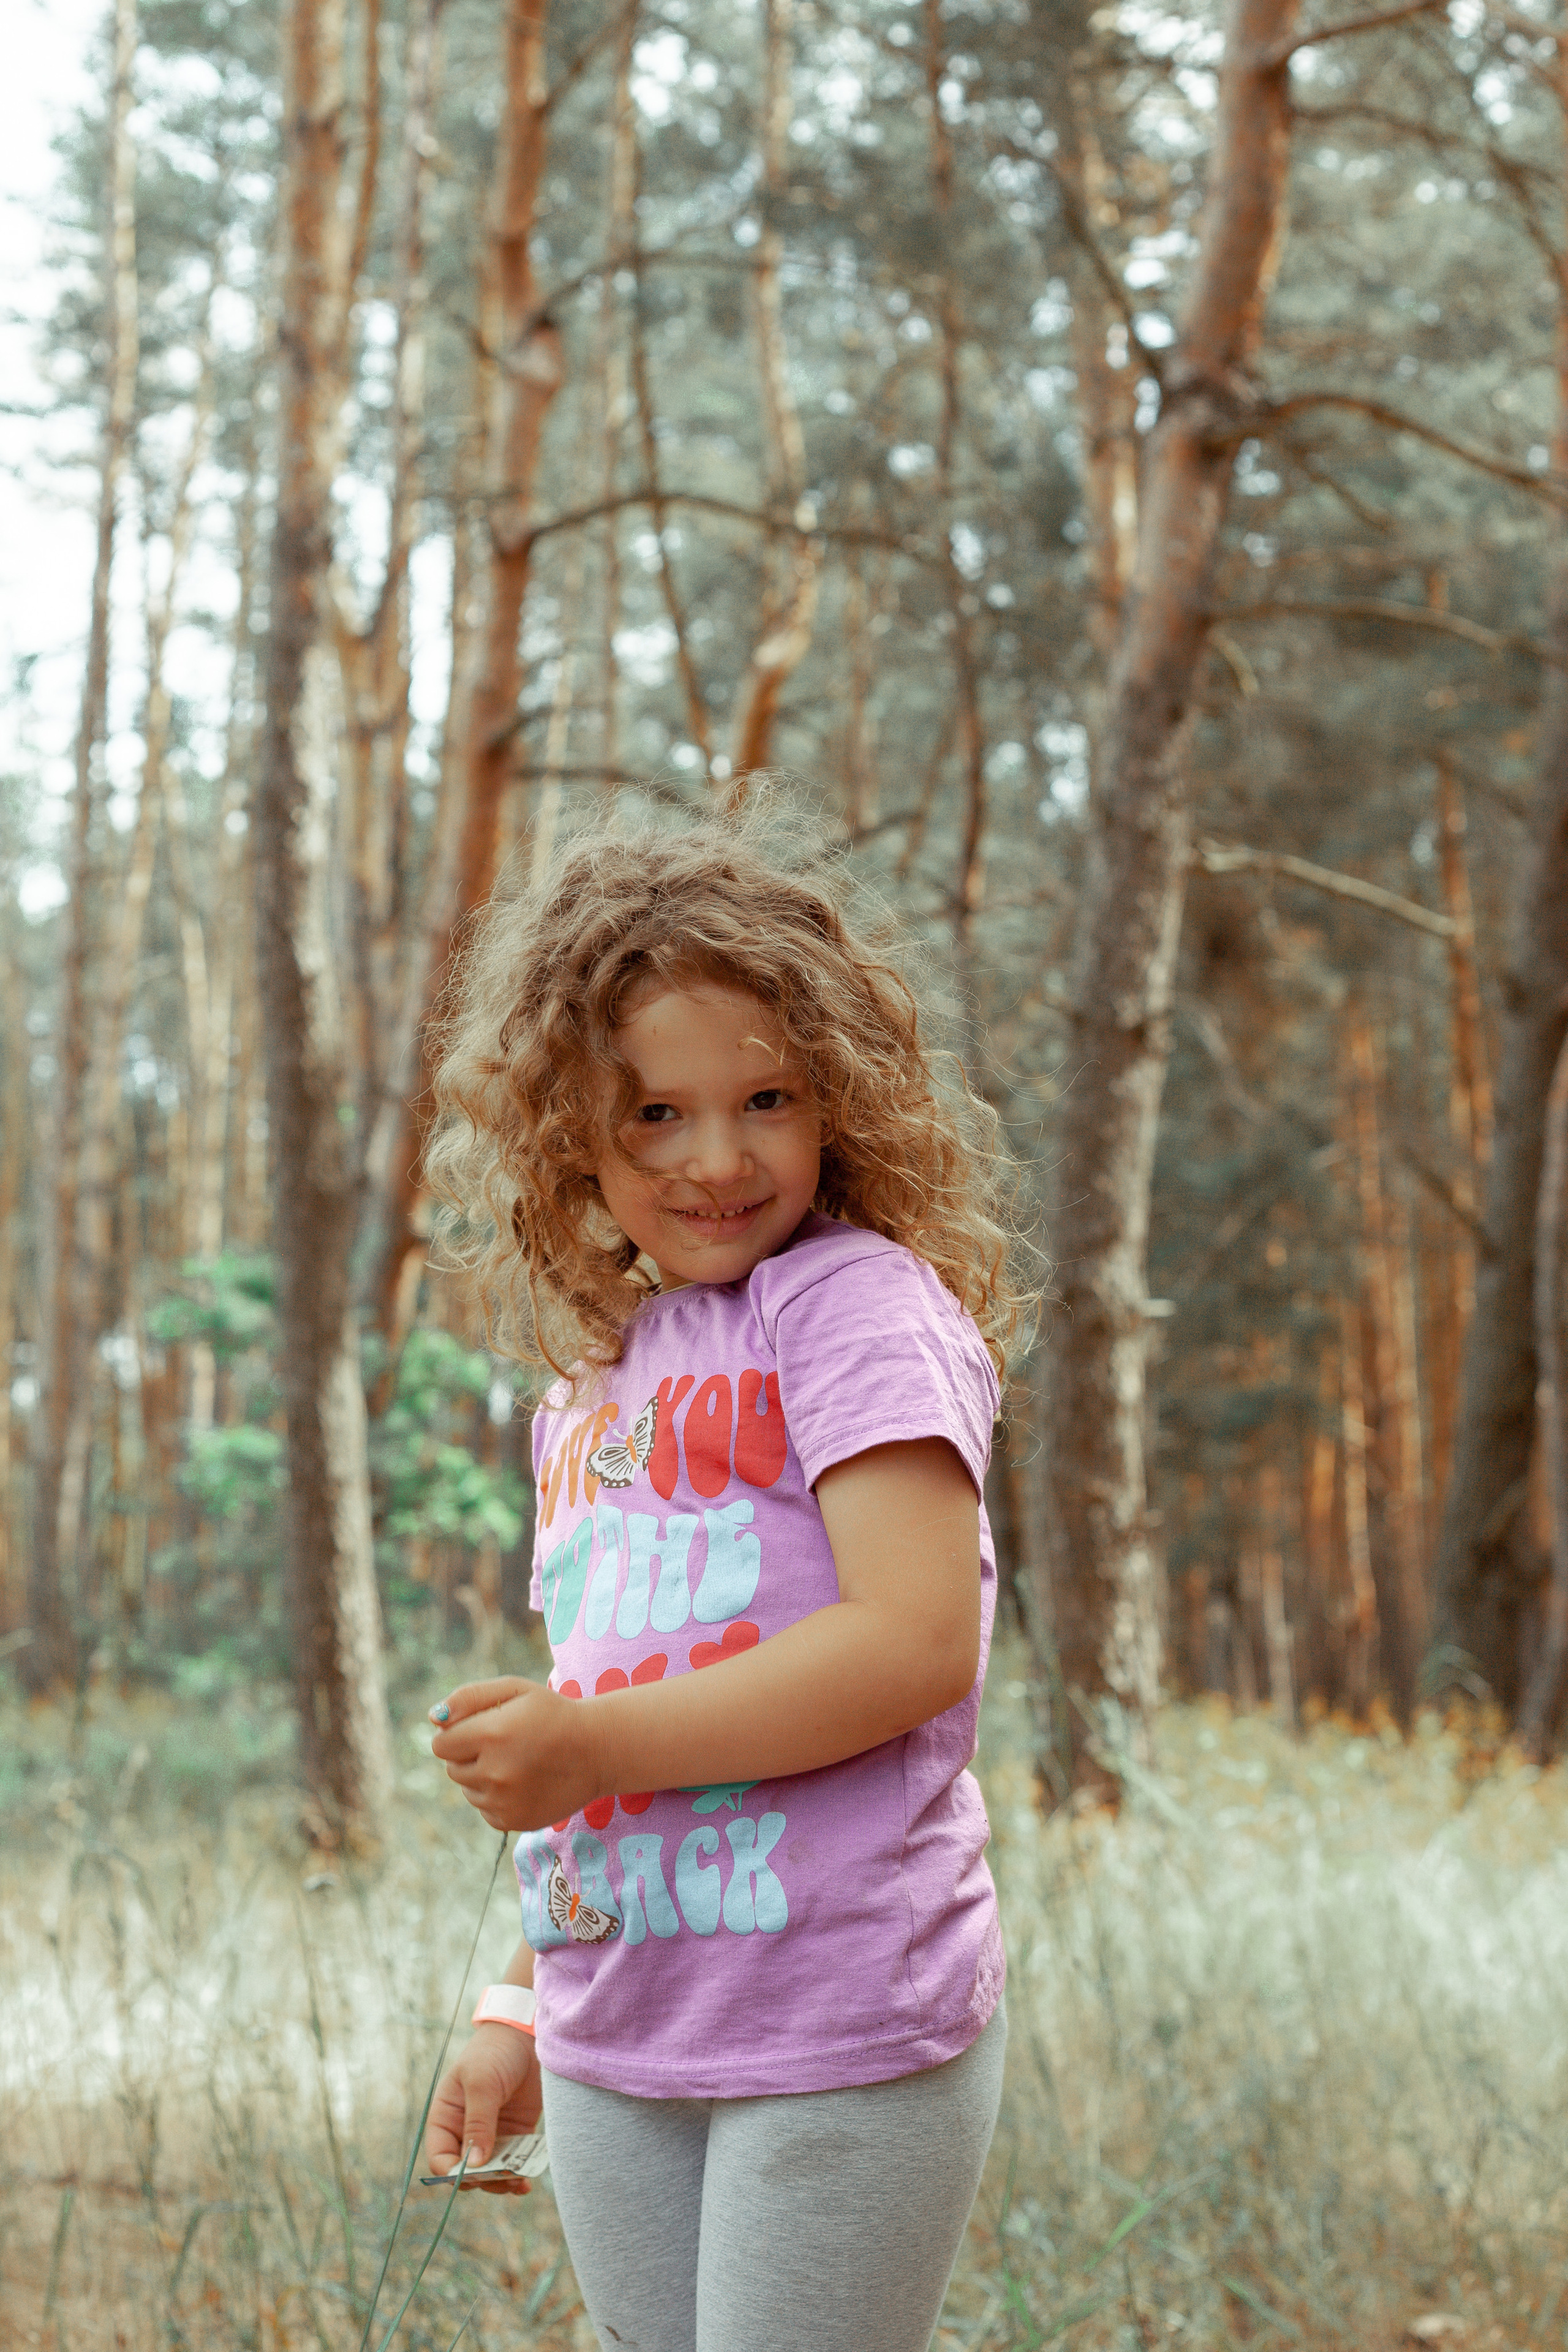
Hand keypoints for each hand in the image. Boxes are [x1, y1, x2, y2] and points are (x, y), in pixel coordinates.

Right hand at [425, 2024, 541, 2196]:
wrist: (527, 2035)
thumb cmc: (494, 2053)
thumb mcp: (481, 2083)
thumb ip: (477, 2124)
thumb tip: (474, 2166)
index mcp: (445, 2118)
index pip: (441, 2158)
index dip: (453, 2173)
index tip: (474, 2176)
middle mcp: (465, 2131)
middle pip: (466, 2171)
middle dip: (483, 2180)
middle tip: (503, 2179)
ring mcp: (491, 2134)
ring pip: (490, 2172)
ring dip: (502, 2181)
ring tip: (518, 2182)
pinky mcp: (515, 2133)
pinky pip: (513, 2162)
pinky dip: (518, 2173)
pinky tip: (527, 2180)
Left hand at [429, 1677, 598, 1830]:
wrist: (596, 1751)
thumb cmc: (552, 1713)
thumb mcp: (515, 1689)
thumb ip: (469, 1697)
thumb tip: (433, 1718)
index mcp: (491, 1734)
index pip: (440, 1743)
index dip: (457, 1734)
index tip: (480, 1728)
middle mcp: (494, 1772)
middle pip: (451, 1767)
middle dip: (469, 1754)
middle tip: (503, 1743)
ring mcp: (503, 1801)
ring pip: (466, 1789)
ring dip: (482, 1775)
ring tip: (516, 1762)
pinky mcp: (511, 1821)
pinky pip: (483, 1808)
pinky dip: (495, 1796)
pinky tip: (522, 1781)